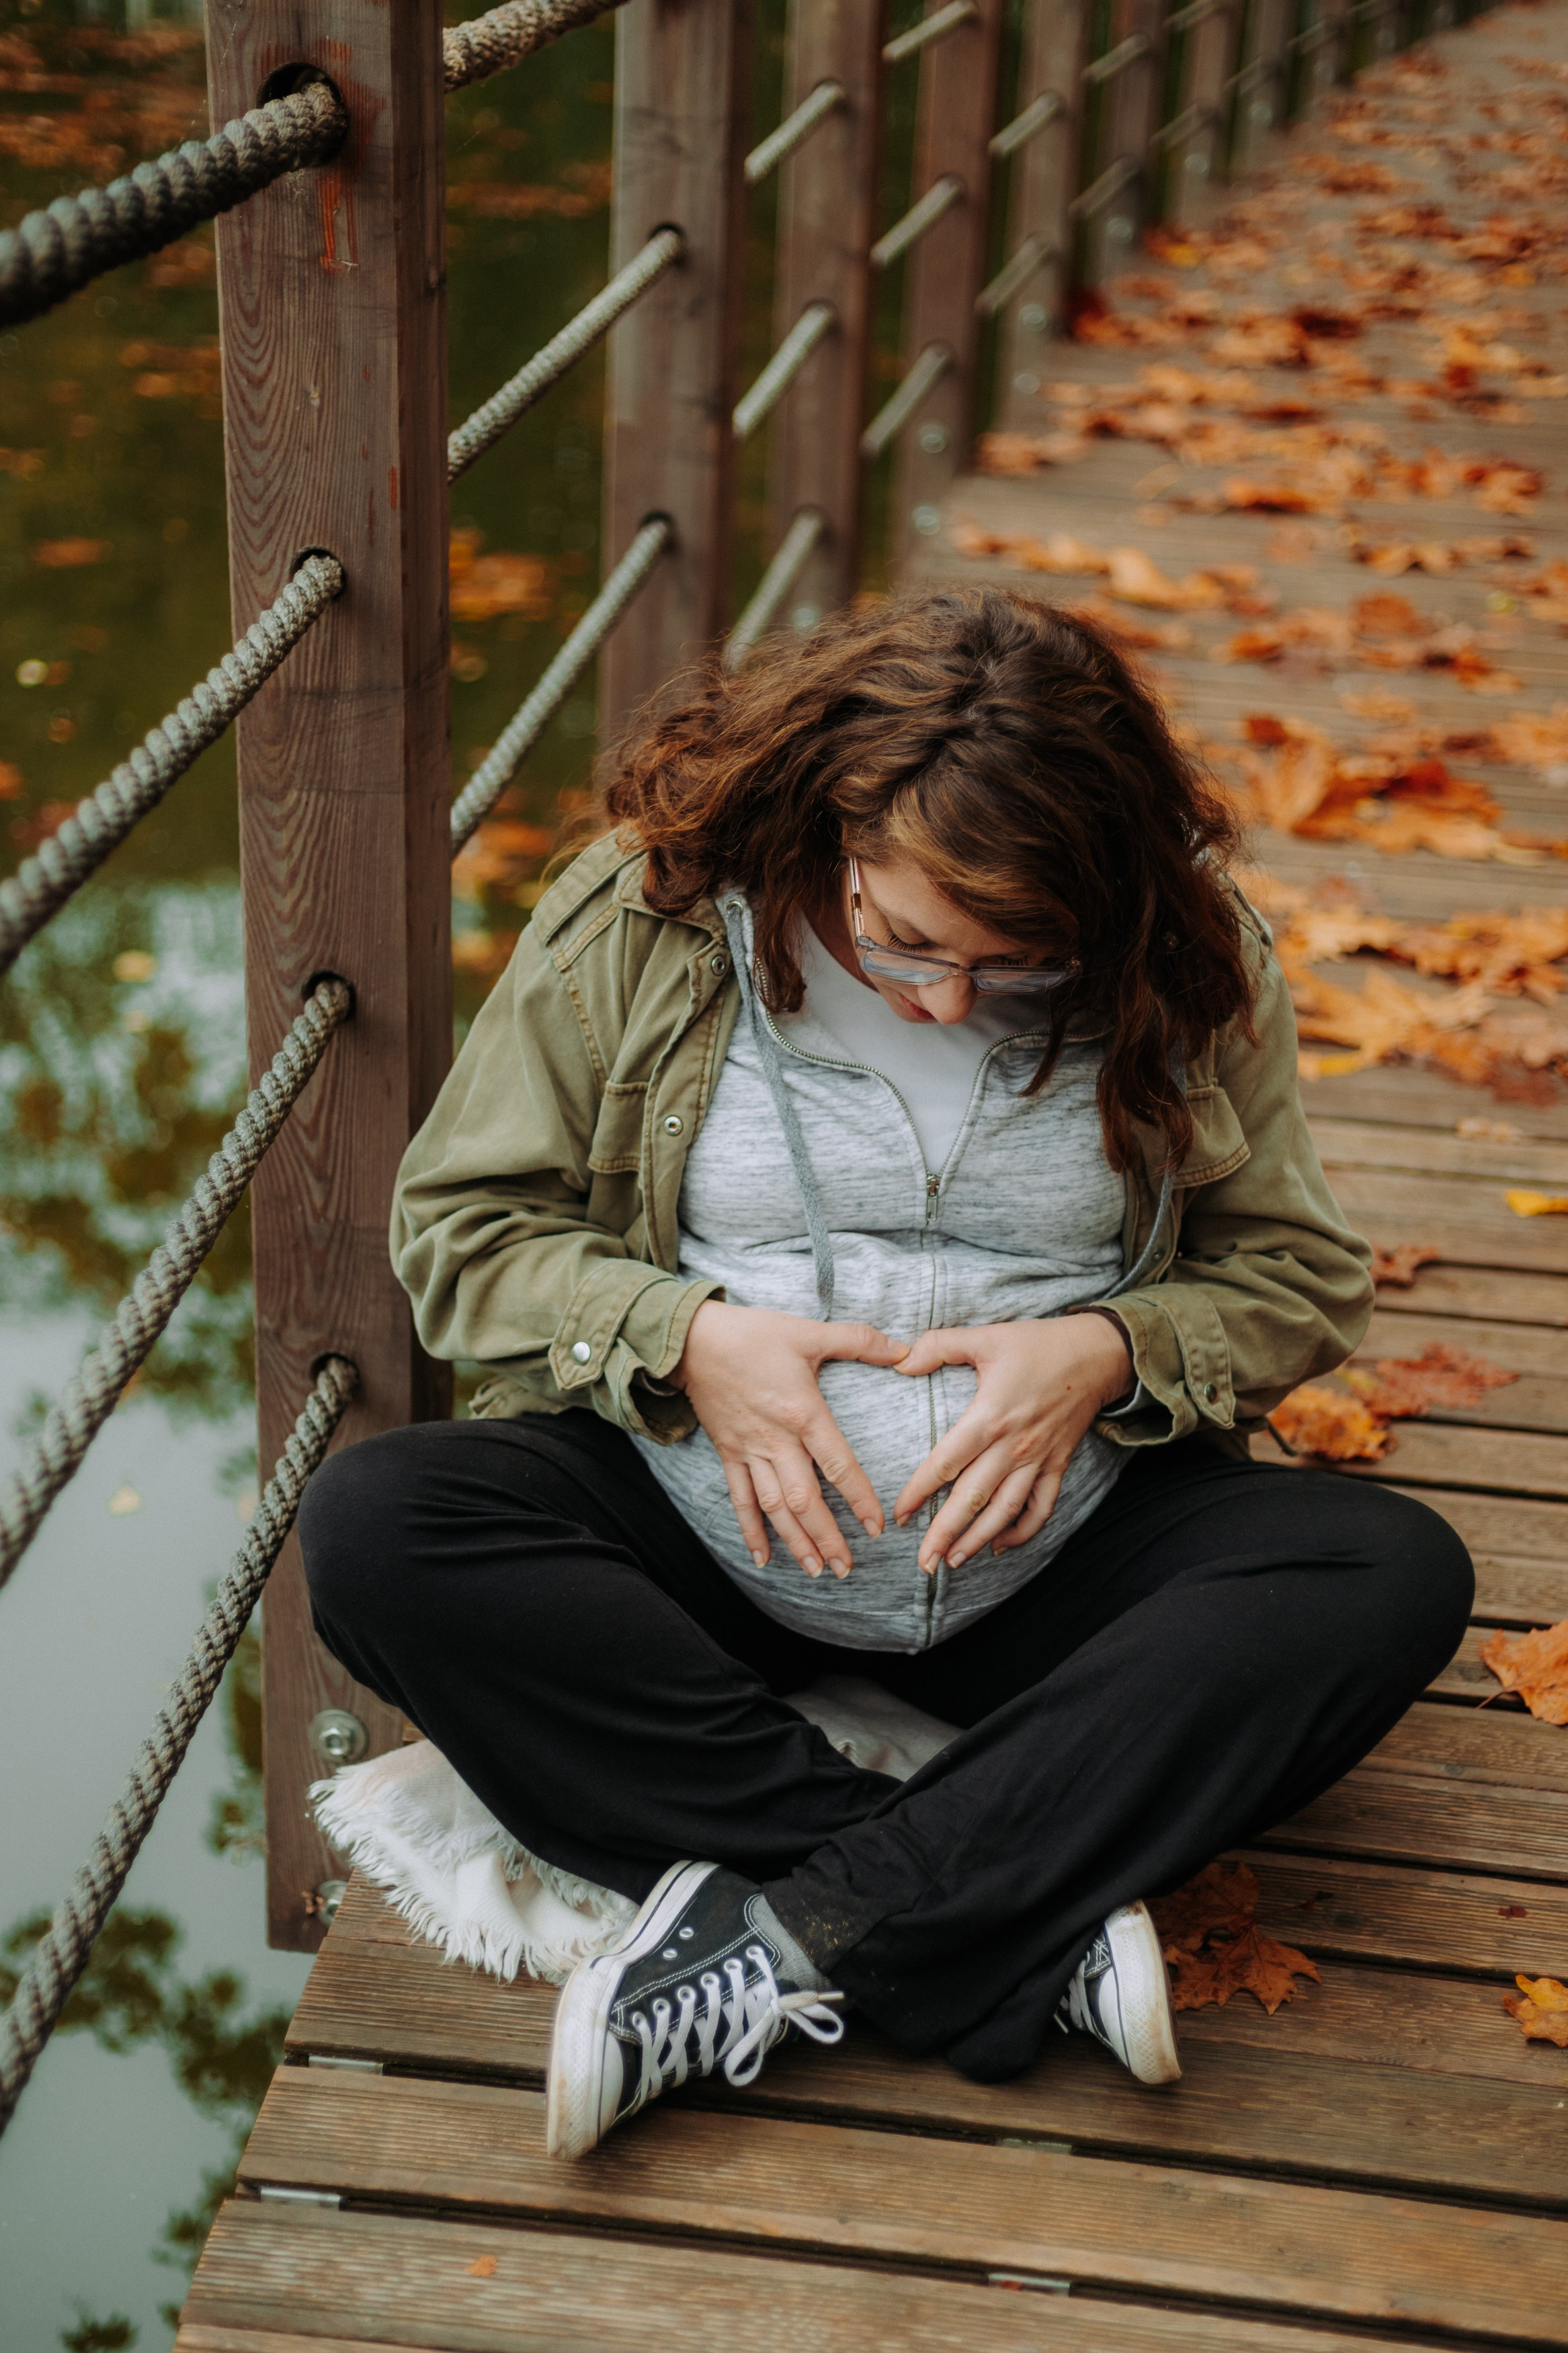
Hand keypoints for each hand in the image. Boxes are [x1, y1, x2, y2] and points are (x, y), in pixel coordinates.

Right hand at [672, 1301, 908, 1579]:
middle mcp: (776, 1439)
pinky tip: (762, 1558)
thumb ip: (859, 1341)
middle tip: (846, 1568)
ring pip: (773, 1507)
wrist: (693, 1340)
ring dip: (795, 1541)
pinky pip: (739, 1499)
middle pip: (804, 1499)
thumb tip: (905, 1349)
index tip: (876, 1527)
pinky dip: (750, 1530)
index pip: (837, 1464)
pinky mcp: (728, 1453)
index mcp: (802, 1412)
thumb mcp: (809, 1332)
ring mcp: (749, 1450)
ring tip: (815, 1570)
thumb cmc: (754, 1334)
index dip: (858, 1498)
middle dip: (826, 1537)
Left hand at [891, 1315, 1133, 1574]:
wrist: (1097, 1354)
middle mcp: (1013, 1445)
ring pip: (1005, 1511)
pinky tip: (1001, 1545)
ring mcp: (1038, 1459)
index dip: (920, 1492)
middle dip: (945, 1534)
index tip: (900, 1515)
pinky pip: (1042, 1507)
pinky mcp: (1057, 1464)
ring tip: (954, 1561)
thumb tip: (899, 1360)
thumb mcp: (986, 1336)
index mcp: (989, 1416)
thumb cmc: (1038, 1344)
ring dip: (979, 1540)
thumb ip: (939, 1346)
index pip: (946, 1462)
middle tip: (923, 1563)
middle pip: (973, 1498)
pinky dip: (1023, 1531)